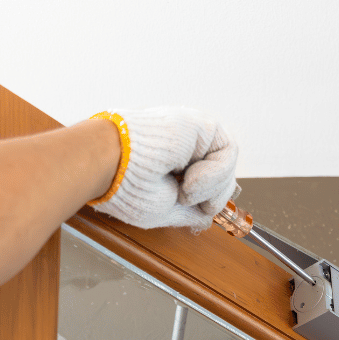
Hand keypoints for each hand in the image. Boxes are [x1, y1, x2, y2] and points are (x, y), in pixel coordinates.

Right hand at [90, 107, 240, 230]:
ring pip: (226, 168)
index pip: (204, 189)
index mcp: (169, 170)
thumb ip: (189, 213)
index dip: (206, 203)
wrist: (110, 163)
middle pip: (220, 178)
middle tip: (184, 200)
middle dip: (210, 198)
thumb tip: (208, 214)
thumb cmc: (125, 188)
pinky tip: (189, 179)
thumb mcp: (162, 212)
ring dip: (208, 189)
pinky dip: (214, 174)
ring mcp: (192, 139)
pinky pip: (228, 151)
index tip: (193, 210)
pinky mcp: (201, 125)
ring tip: (182, 190)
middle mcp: (182, 152)